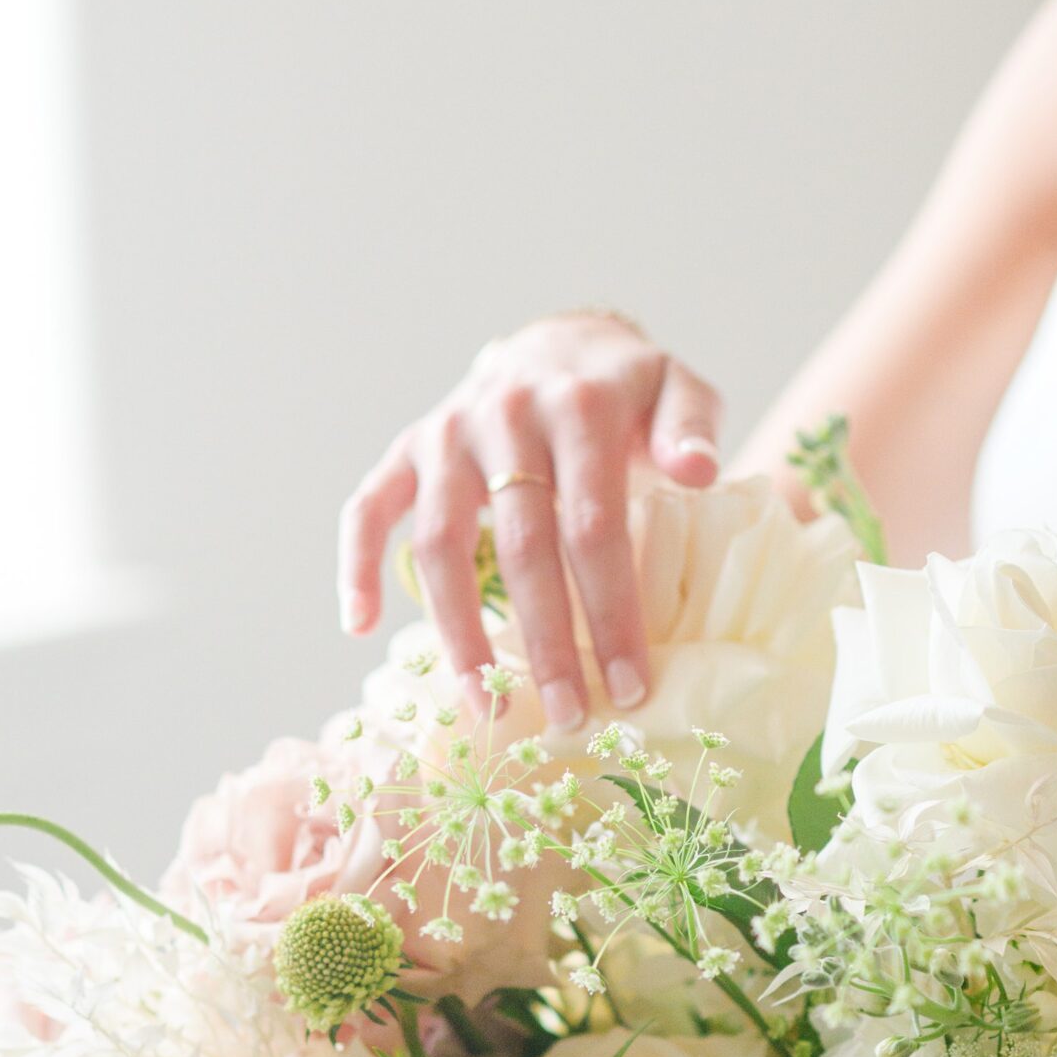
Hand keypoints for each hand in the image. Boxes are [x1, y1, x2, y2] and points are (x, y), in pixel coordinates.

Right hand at [337, 311, 722, 726]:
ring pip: (440, 543)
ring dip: (458, 632)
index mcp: (578, 408)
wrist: (556, 341)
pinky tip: (360, 626)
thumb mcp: (676, 387)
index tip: (629, 686)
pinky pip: (368, 509)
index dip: (610, 611)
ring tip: (486, 704)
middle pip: (521, 547)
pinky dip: (356, 565)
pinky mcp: (407, 448)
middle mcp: (504, 417)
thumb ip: (692, 427)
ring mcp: (447, 435)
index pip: (594, 526)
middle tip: (568, 715)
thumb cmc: (626, 389)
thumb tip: (700, 473)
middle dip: (545, 642)